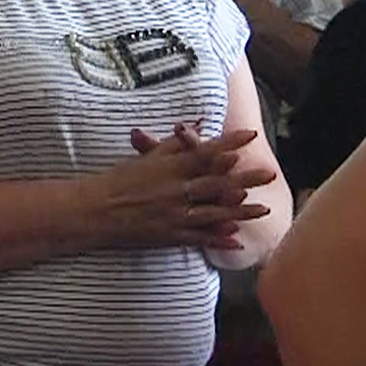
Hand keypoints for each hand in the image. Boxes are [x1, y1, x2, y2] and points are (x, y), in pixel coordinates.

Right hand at [89, 126, 275, 251]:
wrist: (96, 210)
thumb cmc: (120, 180)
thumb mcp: (146, 157)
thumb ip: (174, 144)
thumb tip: (196, 125)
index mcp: (170, 167)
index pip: (205, 151)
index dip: (229, 143)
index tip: (250, 136)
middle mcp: (176, 190)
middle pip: (217, 182)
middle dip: (246, 177)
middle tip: (269, 173)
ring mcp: (175, 214)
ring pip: (214, 212)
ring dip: (241, 211)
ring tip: (263, 209)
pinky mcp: (170, 235)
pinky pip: (199, 238)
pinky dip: (218, 239)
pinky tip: (236, 241)